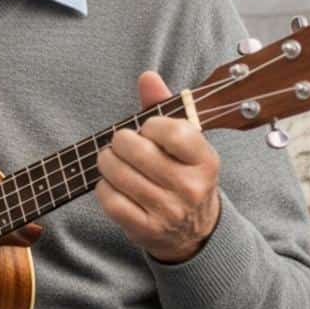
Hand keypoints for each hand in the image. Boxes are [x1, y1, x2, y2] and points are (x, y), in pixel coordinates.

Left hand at [95, 71, 221, 264]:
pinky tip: (112, 184)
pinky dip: (103, 187)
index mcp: (206, 161)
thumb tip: (147, 77)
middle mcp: (191, 188)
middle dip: (119, 142)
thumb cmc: (182, 174)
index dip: (150, 125)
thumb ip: (163, 107)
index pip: (172, 131)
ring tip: (112, 161)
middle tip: (120, 145)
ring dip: (106, 162)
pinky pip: (109, 198)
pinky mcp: (146, 229)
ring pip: (118, 173)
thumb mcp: (183, 142)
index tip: (148, 130)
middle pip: (136, 150)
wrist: (192, 231)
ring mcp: (168, 211)